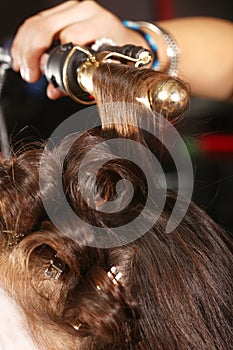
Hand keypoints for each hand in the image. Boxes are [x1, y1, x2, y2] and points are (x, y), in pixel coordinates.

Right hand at [11, 0, 147, 98]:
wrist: (123, 40)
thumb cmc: (117, 54)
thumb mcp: (104, 70)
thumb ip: (79, 81)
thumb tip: (53, 90)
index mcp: (99, 24)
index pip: (68, 37)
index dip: (52, 58)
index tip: (42, 76)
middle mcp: (84, 11)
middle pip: (45, 27)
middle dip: (31, 53)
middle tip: (29, 74)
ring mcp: (72, 9)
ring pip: (36, 23)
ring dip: (24, 47)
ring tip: (22, 66)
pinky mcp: (62, 11)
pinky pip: (36, 22)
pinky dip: (26, 40)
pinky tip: (23, 55)